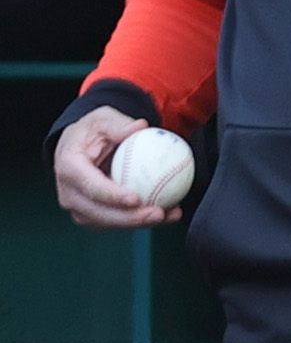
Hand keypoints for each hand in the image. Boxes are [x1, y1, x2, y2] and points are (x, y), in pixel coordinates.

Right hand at [54, 106, 181, 228]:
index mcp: (69, 167)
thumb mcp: (103, 118)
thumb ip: (119, 124)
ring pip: (107, 223)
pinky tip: (167, 213)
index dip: (112, 196)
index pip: (90, 187)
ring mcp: (78, 207)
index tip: (136, 199)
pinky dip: (139, 220)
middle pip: (97, 213)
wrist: (77, 147)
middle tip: (158, 213)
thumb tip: (141, 127)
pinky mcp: (91, 215)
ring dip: (138, 223)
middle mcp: (69, 193)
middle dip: (128, 219)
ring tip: (169, 215)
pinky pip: (115, 222)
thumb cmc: (92, 130)